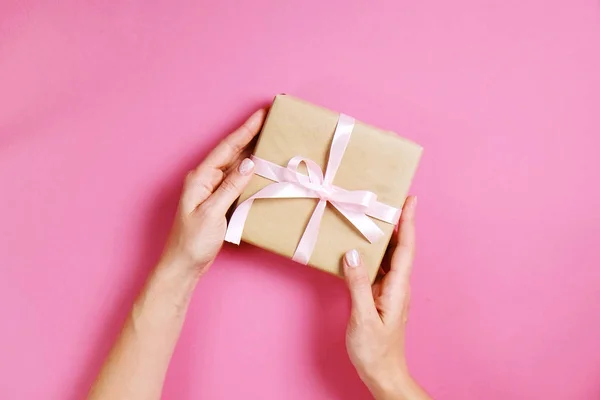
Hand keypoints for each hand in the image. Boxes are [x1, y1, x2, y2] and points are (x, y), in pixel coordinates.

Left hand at [159, 109, 265, 275]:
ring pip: (235, 164)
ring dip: (251, 150)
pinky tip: (260, 167)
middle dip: (250, 135)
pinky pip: (237, 179)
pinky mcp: (219, 201)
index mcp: (201, 177)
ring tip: (269, 137)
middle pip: (231, 151)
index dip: (245, 130)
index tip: (261, 114)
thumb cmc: (193, 241)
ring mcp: (212, 189)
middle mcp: (206, 179)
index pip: (227, 147)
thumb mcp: (213, 213)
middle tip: (270, 121)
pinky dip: (250, 171)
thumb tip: (249, 164)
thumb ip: (230, 187)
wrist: (184, 265)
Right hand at [343, 196, 429, 399]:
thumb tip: (352, 253)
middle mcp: (397, 285)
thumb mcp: (363, 317)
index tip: (410, 199)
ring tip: (376, 216)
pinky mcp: (381, 296)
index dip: (408, 222)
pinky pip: (380, 268)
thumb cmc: (375, 351)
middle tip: (389, 199)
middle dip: (398, 222)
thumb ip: (358, 285)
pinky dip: (374, 253)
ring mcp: (390, 291)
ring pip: (390, 257)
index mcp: (397, 288)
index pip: (405, 248)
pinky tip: (363, 248)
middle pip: (401, 247)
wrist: (383, 374)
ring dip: (386, 236)